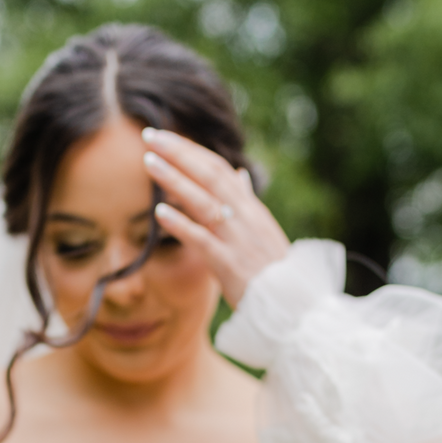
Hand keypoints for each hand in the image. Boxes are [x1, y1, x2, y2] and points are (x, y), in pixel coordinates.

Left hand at [141, 127, 290, 307]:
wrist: (292, 307)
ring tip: (149, 163)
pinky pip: (202, 240)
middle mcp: (245, 217)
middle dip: (179, 153)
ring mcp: (237, 240)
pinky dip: (180, 224)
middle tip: (151, 135)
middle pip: (210, 175)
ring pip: (204, 202)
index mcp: (251, 208)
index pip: (219, 168)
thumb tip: (240, 174)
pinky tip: (159, 212)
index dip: (191, 150)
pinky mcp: (229, 264)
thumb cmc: (275, 271)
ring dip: (175, 180)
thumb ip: (248, 201)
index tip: (165, 137)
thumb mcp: (264, 230)